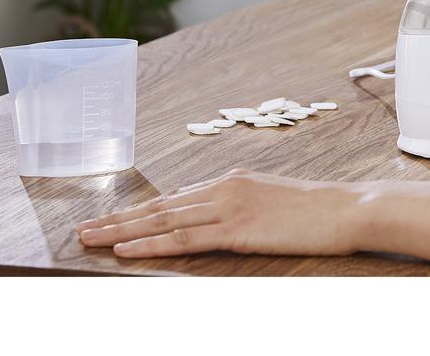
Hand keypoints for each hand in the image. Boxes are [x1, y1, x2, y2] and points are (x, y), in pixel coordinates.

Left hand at [74, 168, 361, 257]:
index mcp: (232, 181)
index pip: (174, 198)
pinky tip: (126, 250)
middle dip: (118, 219)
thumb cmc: (316, 210)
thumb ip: (236, 207)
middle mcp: (224, 188)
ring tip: (91, 240)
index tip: (109, 219)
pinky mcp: (238, 230)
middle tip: (82, 229)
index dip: (138, 210)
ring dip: (122, 231)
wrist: (347, 208)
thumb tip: (206, 215)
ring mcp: (230, 207)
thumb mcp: (271, 201)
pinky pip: (185, 238)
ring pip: (164, 220)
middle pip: (160, 206)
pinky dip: (151, 243)